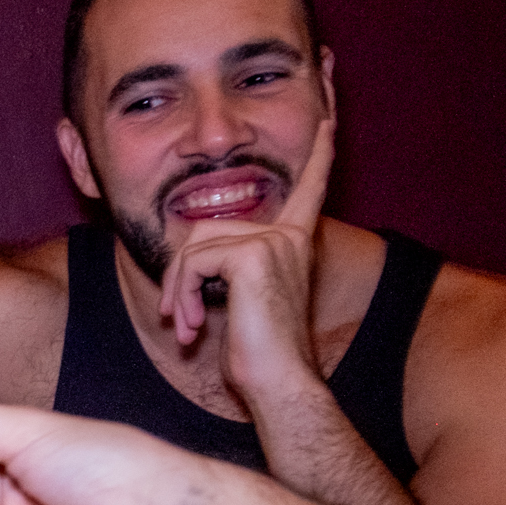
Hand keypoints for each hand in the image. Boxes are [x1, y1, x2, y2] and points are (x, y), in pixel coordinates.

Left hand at [157, 119, 334, 403]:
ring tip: (185, 327)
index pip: (309, 189)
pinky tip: (192, 326)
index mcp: (295, 243)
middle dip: (180, 274)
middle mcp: (290, 236)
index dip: (319, 156)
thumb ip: (228, 269)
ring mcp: (273, 242)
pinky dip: (180, 295)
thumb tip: (189, 258)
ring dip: (176, 290)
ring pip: (192, 247)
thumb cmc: (258, 354)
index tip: (328, 121)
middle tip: (178, 318)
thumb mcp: (242, 302)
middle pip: (206, 226)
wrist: (279, 383)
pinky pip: (191, 262)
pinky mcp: (252, 255)